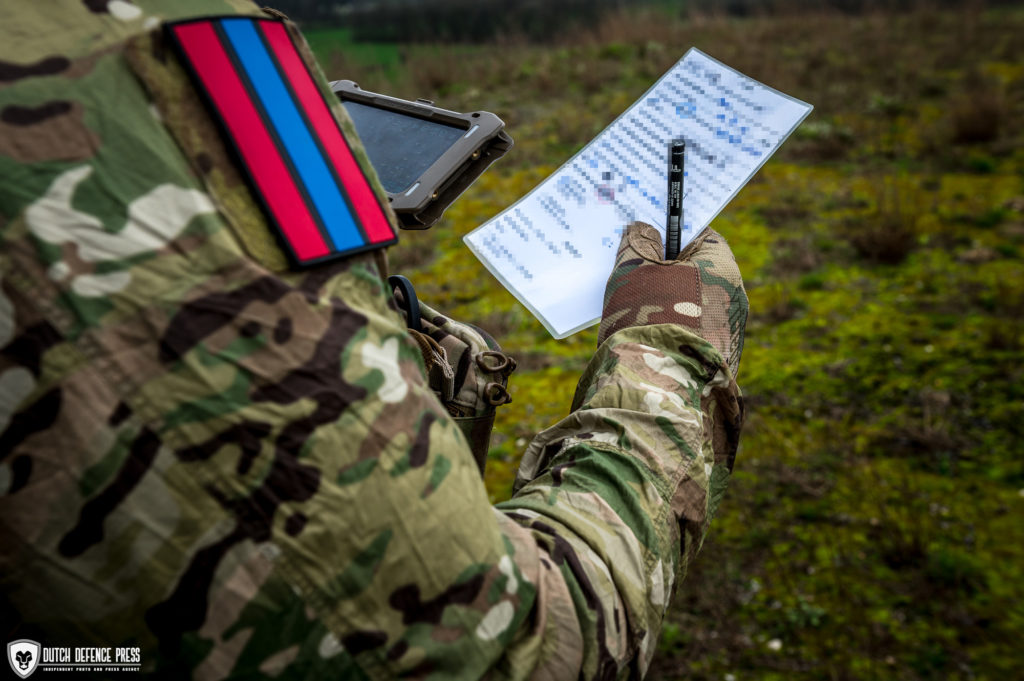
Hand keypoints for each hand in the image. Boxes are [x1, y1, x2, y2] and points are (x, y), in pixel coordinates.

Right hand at [598, 222, 747, 375]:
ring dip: (666, 303)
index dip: (673, 232)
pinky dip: (671, 330)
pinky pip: (692, 334)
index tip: (648, 234)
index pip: (703, 236)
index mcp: (723, 269)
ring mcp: (729, 335)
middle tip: (633, 269)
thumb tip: (642, 230)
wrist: (654, 387)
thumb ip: (637, 242)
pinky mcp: (717, 363)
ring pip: (693, 305)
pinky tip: (644, 336)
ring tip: (632, 308)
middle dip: (667, 269)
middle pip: (698, 271)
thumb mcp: (633, 270)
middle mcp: (735, 300)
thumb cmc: (644, 317)